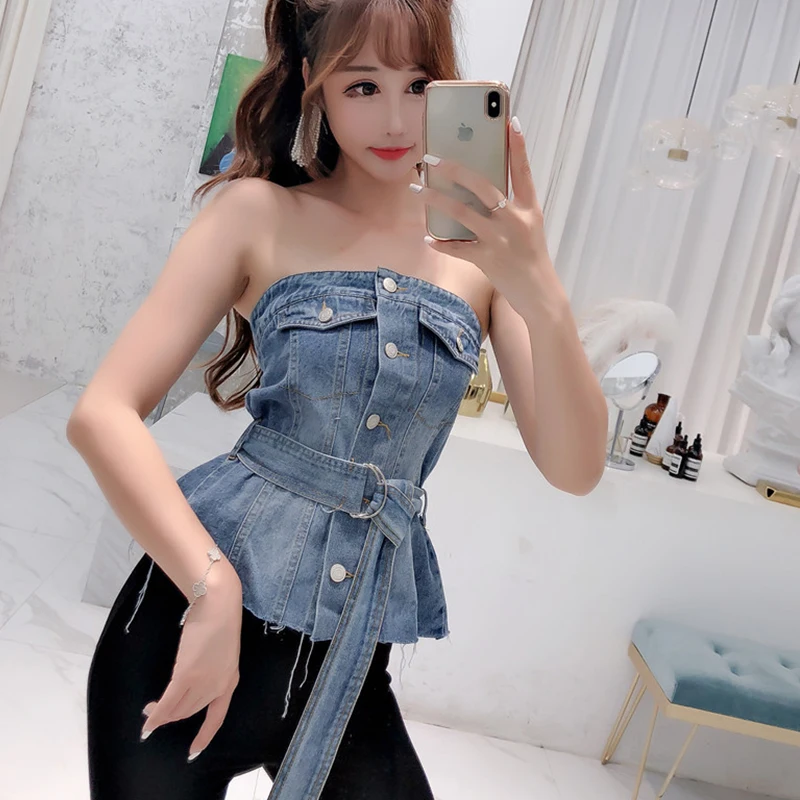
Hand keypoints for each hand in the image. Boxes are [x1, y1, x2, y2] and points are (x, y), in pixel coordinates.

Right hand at [140, 563, 242, 761]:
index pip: (217, 716)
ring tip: (150, 711)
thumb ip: (210, 668)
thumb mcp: (221, 650)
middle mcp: (218, 686)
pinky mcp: (187, 675)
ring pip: (178, 709)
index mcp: (230, 680)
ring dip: (162, 714)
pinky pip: (168, 702)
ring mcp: (203, 682)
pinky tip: (147, 719)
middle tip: (157, 713)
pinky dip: (156, 714)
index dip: (205, 735)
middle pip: (191, 712)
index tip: (194, 750)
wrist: (218, 603)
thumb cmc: (220, 619)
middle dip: (173, 716)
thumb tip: (190, 680)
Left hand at [410, 115, 554, 317]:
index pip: (523, 171)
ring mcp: (500, 239)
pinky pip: (458, 247)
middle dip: (455, 170)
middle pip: (482, 186)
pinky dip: (441, 243)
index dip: (518, 146)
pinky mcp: (488, 259)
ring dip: (436, 199)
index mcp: (529, 209)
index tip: (510, 121)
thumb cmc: (531, 259)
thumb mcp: (529, 228)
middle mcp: (515, 219)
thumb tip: (481, 191)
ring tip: (417, 189)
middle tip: (433, 159)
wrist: (539, 294)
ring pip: (462, 212)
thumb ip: (511, 209)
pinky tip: (428, 238)